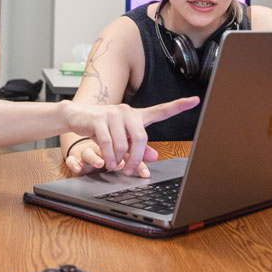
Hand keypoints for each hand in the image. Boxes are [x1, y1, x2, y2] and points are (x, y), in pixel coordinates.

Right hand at [59, 97, 198, 175]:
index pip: (162, 110)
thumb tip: (155, 156)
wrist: (76, 116)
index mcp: (137, 116)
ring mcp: (113, 113)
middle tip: (130, 171)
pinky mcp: (99, 118)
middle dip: (136, 159)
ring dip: (119, 160)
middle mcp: (127, 111)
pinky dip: (109, 156)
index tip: (195, 100)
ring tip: (114, 165)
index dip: (179, 106)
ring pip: (123, 144)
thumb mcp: (122, 139)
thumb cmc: (102, 128)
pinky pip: (108, 143)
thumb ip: (138, 148)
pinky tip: (107, 161)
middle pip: (142, 138)